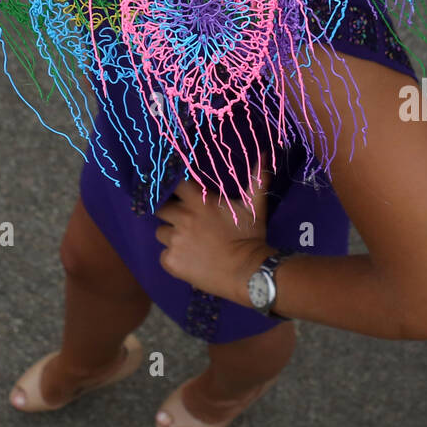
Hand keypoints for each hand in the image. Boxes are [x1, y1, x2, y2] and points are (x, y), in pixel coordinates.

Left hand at [153, 165, 275, 304]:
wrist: (248, 273)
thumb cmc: (250, 236)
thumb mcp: (254, 206)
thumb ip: (257, 179)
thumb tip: (265, 153)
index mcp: (198, 201)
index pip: (174, 184)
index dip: (173, 187)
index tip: (177, 192)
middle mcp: (182, 217)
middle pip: (161, 208)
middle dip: (169, 212)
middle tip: (182, 220)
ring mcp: (174, 240)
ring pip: (161, 232)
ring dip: (171, 235)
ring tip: (187, 242)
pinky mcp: (171, 261)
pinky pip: (164, 255)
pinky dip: (173, 257)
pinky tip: (188, 260)